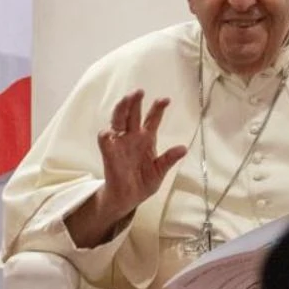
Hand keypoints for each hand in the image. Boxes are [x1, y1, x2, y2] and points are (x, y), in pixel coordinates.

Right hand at [96, 90, 186, 215]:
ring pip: (118, 121)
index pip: (152, 119)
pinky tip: (109, 131)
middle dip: (135, 102)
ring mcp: (120, 143)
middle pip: (132, 114)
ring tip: (126, 99)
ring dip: (121, 109)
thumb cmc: (144, 182)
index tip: (165, 99)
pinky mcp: (109, 153)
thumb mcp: (160, 171)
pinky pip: (105, 141)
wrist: (129, 198)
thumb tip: (183, 148)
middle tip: (139, 91)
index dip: (158, 108)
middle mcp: (132, 137)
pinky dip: (106, 135)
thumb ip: (169, 159)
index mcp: (147, 138)